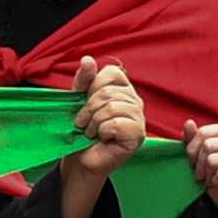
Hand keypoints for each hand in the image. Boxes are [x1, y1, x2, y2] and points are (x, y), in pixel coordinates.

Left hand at [67, 58, 148, 176]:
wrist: (80, 159)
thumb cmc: (81, 130)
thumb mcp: (77, 101)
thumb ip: (83, 80)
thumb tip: (87, 59)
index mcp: (123, 89)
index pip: (112, 72)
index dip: (93, 86)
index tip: (84, 102)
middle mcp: (134, 101)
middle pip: (108, 91)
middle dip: (88, 109)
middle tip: (84, 123)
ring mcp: (139, 118)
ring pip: (112, 107)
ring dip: (94, 122)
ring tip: (92, 132)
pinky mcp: (138, 135)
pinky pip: (116, 123)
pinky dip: (102, 132)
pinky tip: (103, 138)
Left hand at [189, 114, 217, 212]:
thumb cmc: (213, 172)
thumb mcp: (198, 153)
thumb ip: (192, 138)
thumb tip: (188, 122)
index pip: (204, 133)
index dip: (192, 150)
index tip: (194, 161)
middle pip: (208, 146)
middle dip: (198, 164)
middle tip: (202, 174)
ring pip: (212, 161)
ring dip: (206, 175)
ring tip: (211, 179)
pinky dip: (215, 183)